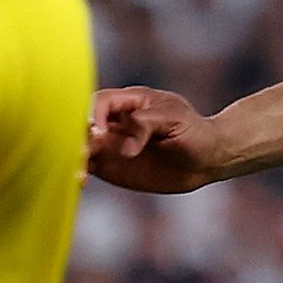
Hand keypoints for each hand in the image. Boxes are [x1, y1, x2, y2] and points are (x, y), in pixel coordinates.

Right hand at [85, 86, 230, 193]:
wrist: (206, 159)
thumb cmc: (195, 133)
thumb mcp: (175, 121)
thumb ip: (147, 126)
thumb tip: (125, 148)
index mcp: (131, 102)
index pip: (101, 102)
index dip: (94, 114)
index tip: (100, 133)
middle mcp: (116, 122)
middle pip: (85, 122)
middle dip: (79, 135)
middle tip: (83, 153)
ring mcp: (112, 144)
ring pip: (83, 145)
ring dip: (75, 155)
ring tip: (78, 172)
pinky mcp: (112, 165)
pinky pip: (89, 165)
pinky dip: (80, 171)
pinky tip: (79, 180)